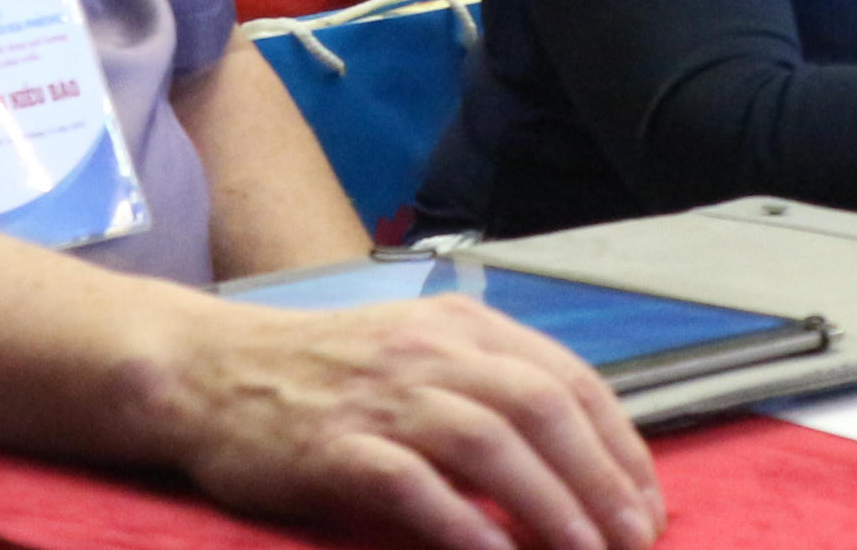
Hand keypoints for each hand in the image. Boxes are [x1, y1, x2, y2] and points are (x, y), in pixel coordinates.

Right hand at [167, 295, 661, 549]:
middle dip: (602, 480)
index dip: (620, 444)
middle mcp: (430, 351)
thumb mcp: (414, 355)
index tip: (647, 502)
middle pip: (542, 409)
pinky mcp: (337, 448)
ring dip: (552, 508)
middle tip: (635, 540)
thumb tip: (571, 458)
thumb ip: (484, 390)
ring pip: (493, 444)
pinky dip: (467, 530)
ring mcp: (383, 398)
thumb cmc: (317, 375)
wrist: (208, 371)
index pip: (568, 378)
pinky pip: (417, 488)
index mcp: (459, 327)